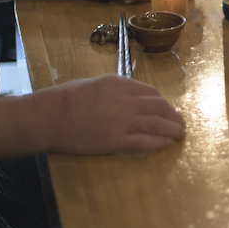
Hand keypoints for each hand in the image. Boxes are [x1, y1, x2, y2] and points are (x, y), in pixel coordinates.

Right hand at [34, 75, 185, 154]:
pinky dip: (159, 142)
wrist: (47, 117)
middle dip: (173, 115)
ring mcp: (122, 121)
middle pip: (159, 107)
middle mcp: (126, 100)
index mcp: (121, 84)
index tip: (168, 109)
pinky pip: (144, 141)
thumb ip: (118, 89)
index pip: (152, 93)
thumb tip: (136, 97)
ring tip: (180, 133)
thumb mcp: (96, 83)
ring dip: (172, 129)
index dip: (163, 103)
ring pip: (157, 124)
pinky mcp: (115, 141)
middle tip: (181, 122)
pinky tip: (166, 144)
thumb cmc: (66, 98)